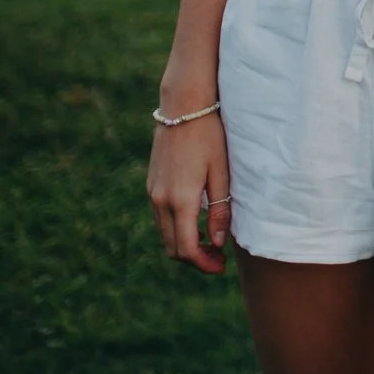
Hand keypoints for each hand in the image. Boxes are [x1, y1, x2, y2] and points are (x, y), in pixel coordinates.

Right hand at [145, 107, 232, 274]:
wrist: (183, 107)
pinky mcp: (151, 185)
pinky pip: (160, 218)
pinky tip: (196, 222)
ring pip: (164, 234)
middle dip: (194, 259)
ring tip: (211, 242)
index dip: (203, 264)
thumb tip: (217, 243)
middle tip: (219, 259)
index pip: (186, 248)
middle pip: (172, 247)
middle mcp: (160, 200)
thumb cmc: (210, 136)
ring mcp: (152, 192)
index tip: (221, 266)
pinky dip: (176, 228)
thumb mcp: (222, 172)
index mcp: (180, 200)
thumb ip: (220, 210)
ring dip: (185, 244)